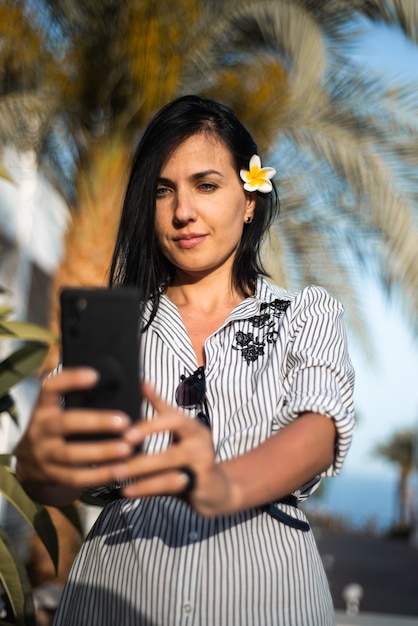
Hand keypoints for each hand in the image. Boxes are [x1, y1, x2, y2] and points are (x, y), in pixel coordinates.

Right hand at [14, 367, 133, 504]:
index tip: (94, 376)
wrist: (28, 462)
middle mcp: (41, 428)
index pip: (50, 387)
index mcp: (44, 407)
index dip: (70, 380)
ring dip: (102, 451)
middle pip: (66, 423)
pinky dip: (99, 474)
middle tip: (124, 422)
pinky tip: (119, 470)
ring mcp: (44, 453)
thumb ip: (76, 396)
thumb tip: (111, 377)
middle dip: (96, 422)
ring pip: (71, 454)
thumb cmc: (54, 427)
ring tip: (127, 448)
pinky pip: (76, 477)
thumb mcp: (56, 409)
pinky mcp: (52, 475)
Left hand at [120, 383, 231, 516]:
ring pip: (170, 460)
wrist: (216, 490)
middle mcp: (200, 439)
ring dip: (141, 467)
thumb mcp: (177, 434)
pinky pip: (171, 484)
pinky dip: (147, 488)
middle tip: (121, 445)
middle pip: (174, 435)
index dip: (150, 419)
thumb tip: (143, 383)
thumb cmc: (190, 458)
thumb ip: (161, 411)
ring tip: (117, 472)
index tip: (126, 428)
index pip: (172, 415)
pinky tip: (127, 491)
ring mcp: (203, 461)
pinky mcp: (201, 483)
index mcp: (191, 425)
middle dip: (146, 436)